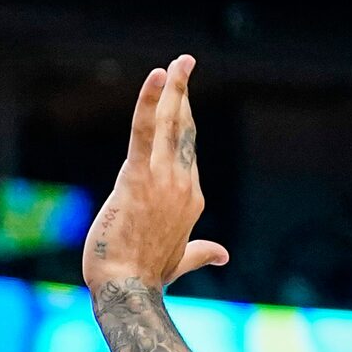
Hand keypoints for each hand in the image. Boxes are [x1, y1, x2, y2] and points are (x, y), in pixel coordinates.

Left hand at [82, 55, 231, 294]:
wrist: (128, 290)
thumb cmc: (145, 276)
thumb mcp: (179, 260)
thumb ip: (201, 252)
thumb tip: (223, 254)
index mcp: (190, 198)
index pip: (186, 150)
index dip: (182, 120)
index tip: (178, 96)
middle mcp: (183, 184)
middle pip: (184, 128)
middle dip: (184, 92)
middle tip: (185, 61)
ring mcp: (164, 179)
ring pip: (170, 124)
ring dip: (175, 88)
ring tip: (179, 60)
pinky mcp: (138, 177)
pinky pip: (145, 131)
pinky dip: (151, 101)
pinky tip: (157, 75)